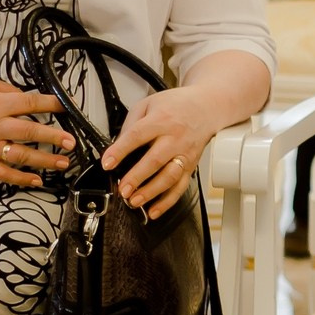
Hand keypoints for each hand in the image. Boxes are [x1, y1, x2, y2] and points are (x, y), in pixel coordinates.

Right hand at [0, 77, 73, 187]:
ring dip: (44, 159)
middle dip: (54, 136)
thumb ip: (6, 89)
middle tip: (71, 142)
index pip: (30, 103)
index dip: (51, 104)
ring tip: (63, 162)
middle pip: (31, 131)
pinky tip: (37, 180)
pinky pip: (3, 173)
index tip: (66, 107)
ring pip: (21, 155)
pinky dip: (21, 178)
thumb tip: (26, 97)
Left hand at [104, 85, 228, 218]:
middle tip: (122, 189)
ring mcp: (184, 153)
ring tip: (134, 201)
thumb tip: (116, 146)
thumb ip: (131, 123)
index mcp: (161, 120)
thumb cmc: (176, 105)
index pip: (138, 136)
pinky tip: (154, 210)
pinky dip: (167, 202)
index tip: (108, 163)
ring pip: (169, 177)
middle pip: (155, 160)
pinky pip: (180, 187)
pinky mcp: (191, 166)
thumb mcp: (149, 104)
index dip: (121, 150)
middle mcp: (175, 138)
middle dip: (137, 177)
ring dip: (151, 192)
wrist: (207, 107)